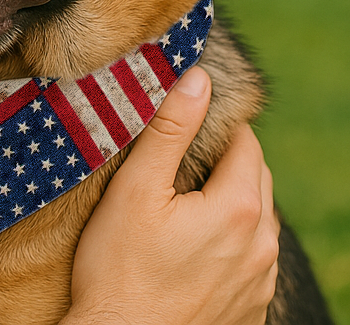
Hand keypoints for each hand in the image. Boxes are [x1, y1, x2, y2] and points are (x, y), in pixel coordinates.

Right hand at [65, 66, 278, 324]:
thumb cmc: (118, 268)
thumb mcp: (136, 188)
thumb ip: (170, 129)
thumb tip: (197, 78)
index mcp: (239, 209)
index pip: (246, 143)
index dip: (216, 124)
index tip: (185, 119)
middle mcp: (262, 247)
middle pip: (256, 179)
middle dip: (226, 158)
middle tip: (179, 154)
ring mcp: (259, 283)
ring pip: (257, 221)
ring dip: (230, 200)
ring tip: (182, 197)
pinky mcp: (249, 309)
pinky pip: (251, 259)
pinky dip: (230, 240)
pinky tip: (191, 243)